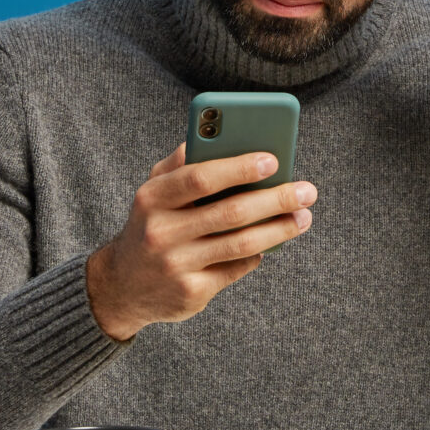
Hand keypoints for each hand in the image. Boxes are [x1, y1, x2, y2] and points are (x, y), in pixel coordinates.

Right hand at [83, 144, 316, 341]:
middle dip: (275, 200)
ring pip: (241, 244)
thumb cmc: (150, 224)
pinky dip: (258, 253)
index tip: (273, 160)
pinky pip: (237, 268)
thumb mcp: (154, 190)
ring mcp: (176, 266)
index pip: (200, 178)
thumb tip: (225, 136)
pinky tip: (271, 241)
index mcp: (152, 198)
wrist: (121, 286)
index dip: (239, 168)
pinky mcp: (191, 294)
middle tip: (308, 191)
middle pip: (230, 213)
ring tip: (303, 217)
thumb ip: (182, 162)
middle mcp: (161, 233)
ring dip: (280, 229)